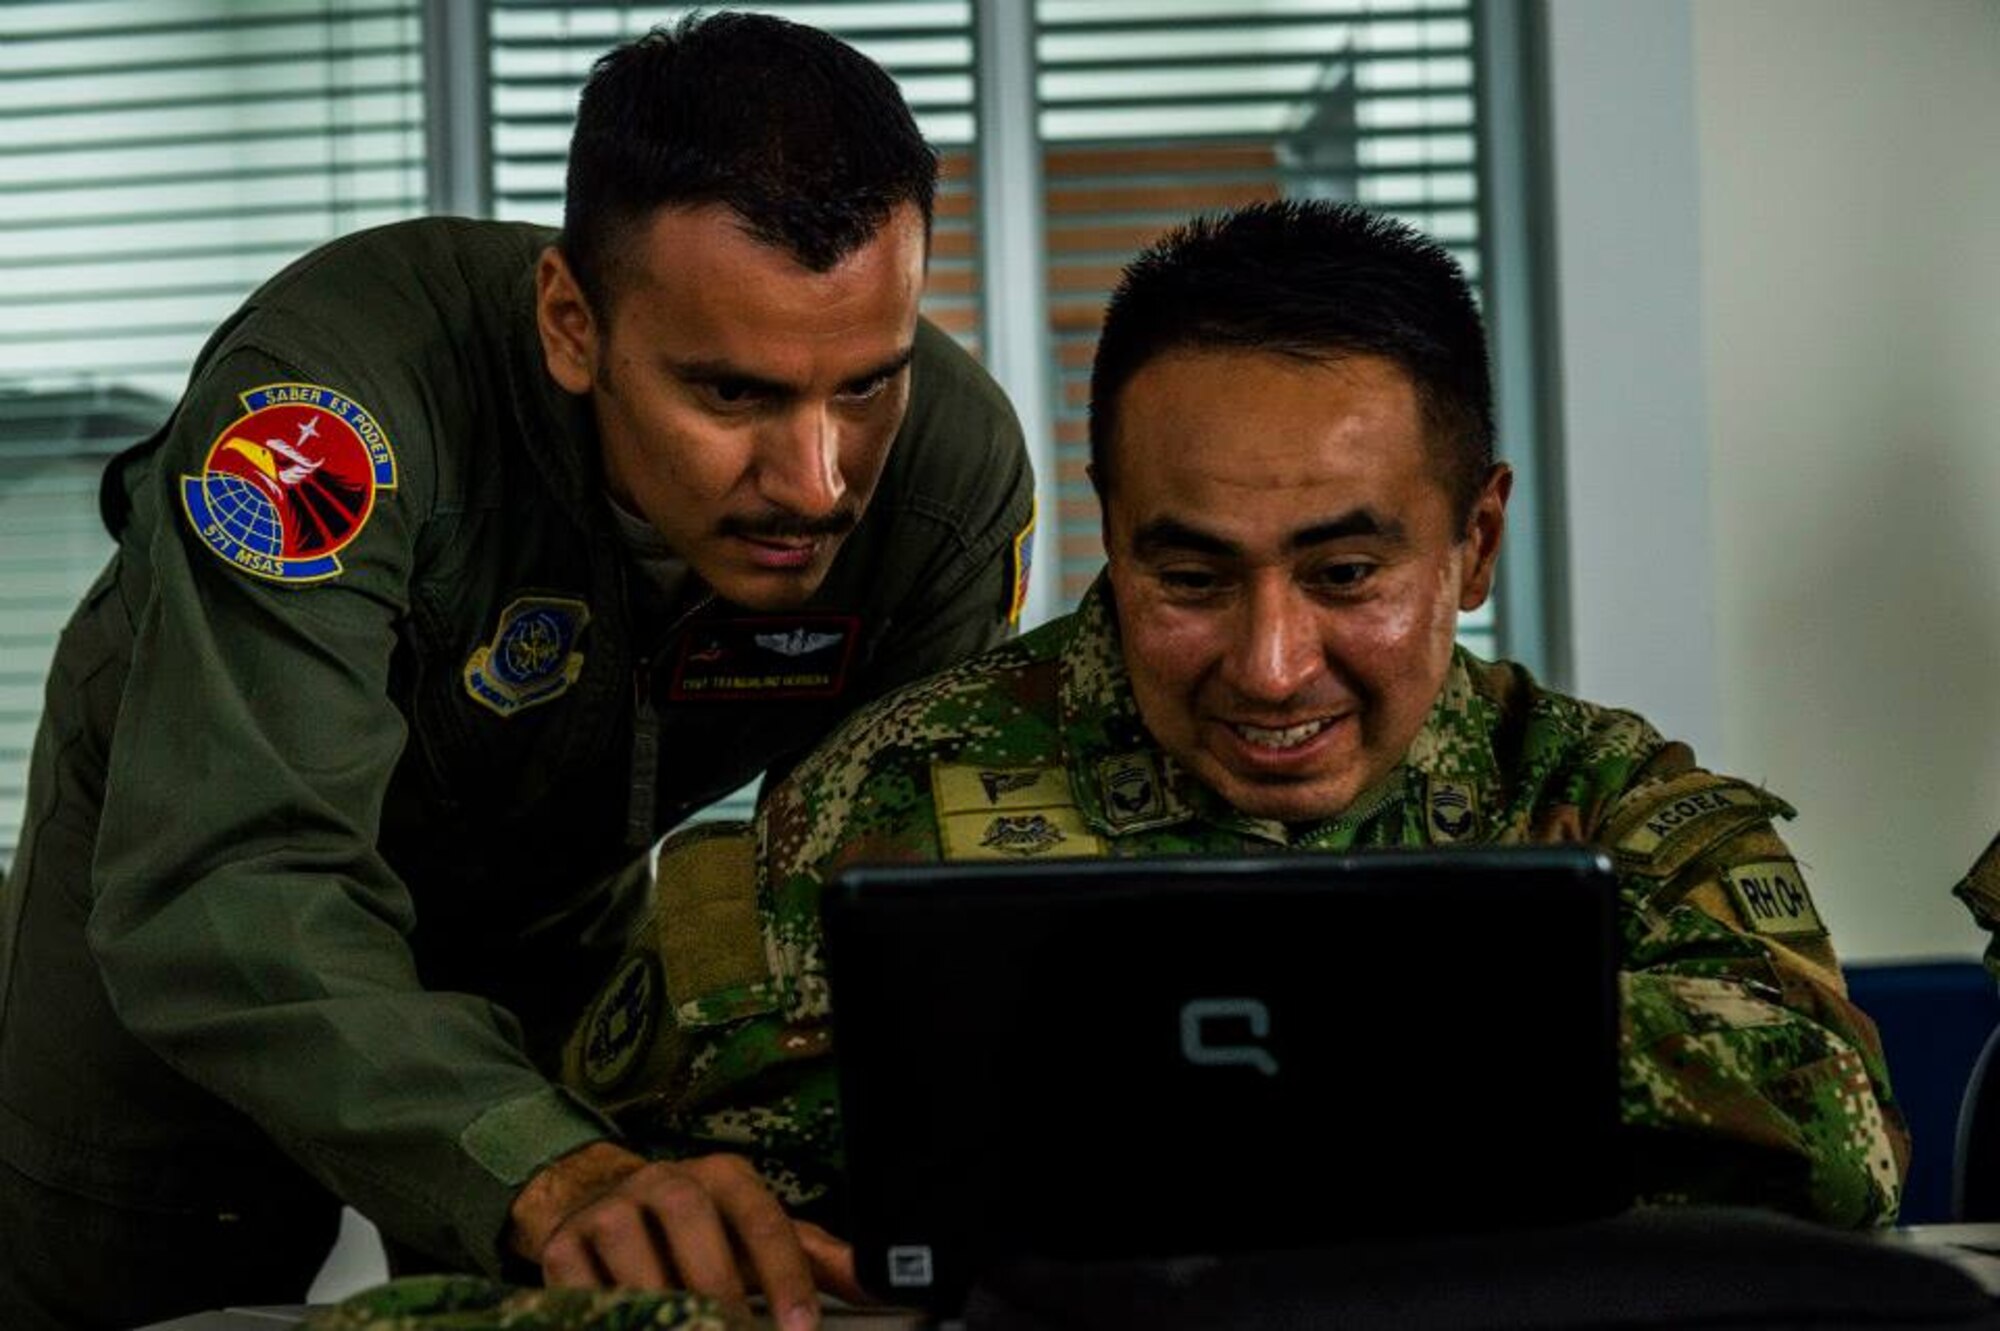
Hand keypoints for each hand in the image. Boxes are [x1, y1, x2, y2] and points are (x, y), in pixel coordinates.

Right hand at [508, 1141, 866, 1325]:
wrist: (596, 1198)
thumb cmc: (696, 1228)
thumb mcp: (753, 1233)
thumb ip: (812, 1259)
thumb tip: (879, 1281)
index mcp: (724, 1177)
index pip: (762, 1220)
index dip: (785, 1276)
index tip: (800, 1328)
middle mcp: (666, 1181)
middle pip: (695, 1229)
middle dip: (719, 1292)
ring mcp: (611, 1209)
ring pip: (635, 1258)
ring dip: (660, 1306)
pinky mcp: (563, 1245)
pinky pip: (580, 1288)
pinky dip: (604, 1316)